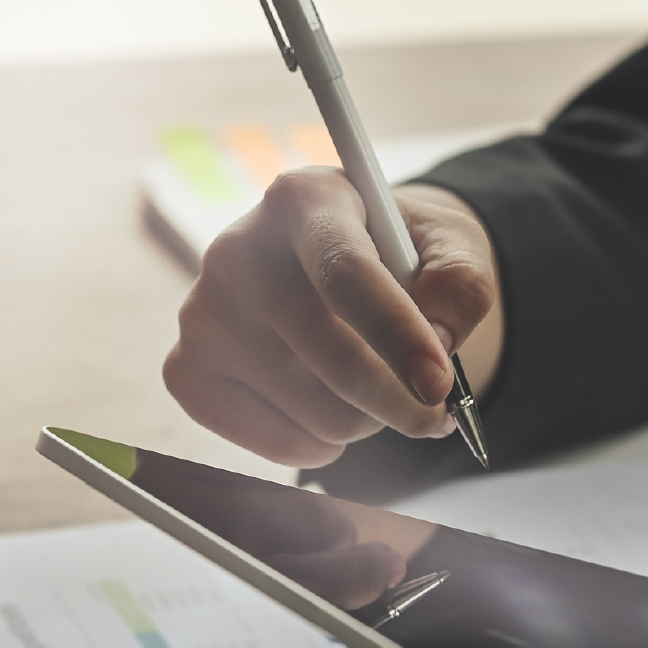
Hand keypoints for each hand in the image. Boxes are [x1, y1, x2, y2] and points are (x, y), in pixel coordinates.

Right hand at [164, 170, 503, 466]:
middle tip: (437, 411)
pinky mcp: (185, 372)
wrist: (338, 267)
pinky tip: (323, 402)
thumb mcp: (450, 247)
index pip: (346, 274)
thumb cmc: (398, 257)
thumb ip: (462, 285)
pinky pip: (282, 448)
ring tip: (369, 381)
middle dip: (403, 402)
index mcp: (304, 200)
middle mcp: (236, 252)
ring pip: (321, 416)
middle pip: (335, 362)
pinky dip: (323, 445)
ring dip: (367, 419)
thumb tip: (437, 343)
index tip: (439, 385)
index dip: (398, 336)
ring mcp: (202, 315)